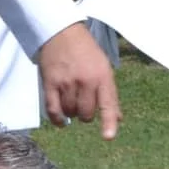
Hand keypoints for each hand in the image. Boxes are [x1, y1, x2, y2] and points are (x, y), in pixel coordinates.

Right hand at [36, 22, 120, 138]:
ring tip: (71, 101)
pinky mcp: (50, 83)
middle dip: (86, 114)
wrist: (61, 31)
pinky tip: (61, 120)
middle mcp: (85, 81)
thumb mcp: (104, 68)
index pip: (107, 103)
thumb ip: (109, 94)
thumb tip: (118, 119)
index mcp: (102, 76)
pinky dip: (58, 119)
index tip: (108, 137)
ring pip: (70, 113)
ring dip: (71, 113)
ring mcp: (67, 83)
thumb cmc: (86, 52)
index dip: (108, 122)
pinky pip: (53, 110)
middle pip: (86, 114)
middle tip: (83, 103)